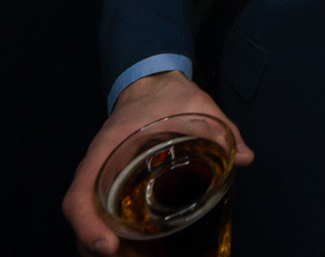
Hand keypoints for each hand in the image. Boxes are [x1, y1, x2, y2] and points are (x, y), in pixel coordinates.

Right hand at [62, 71, 253, 254]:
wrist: (152, 85)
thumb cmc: (167, 97)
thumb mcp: (196, 105)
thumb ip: (221, 128)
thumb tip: (245, 157)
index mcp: (107, 150)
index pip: (79, 195)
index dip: (87, 225)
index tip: (108, 246)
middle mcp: (97, 170)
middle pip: (83, 220)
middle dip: (100, 248)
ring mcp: (102, 179)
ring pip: (92, 223)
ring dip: (111, 249)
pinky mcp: (113, 186)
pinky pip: (104, 216)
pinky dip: (118, 239)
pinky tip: (143, 251)